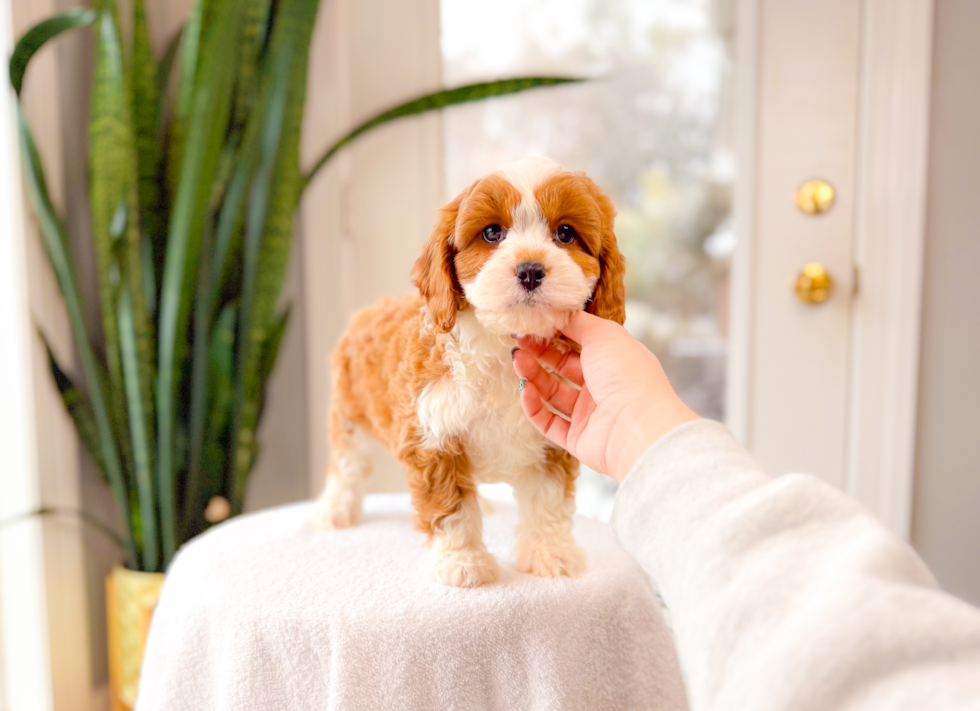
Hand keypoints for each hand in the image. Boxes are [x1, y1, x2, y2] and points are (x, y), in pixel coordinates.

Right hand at [512, 310, 697, 481]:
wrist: (637, 427)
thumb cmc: (626, 375)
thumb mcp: (602, 335)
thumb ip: (576, 322)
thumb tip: (556, 313)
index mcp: (613, 359)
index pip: (579, 343)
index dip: (555, 334)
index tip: (531, 326)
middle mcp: (603, 385)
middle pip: (563, 367)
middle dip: (539, 354)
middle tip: (518, 343)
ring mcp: (590, 413)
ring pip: (553, 393)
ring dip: (533, 377)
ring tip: (518, 362)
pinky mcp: (578, 438)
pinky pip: (549, 422)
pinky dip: (534, 407)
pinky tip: (525, 389)